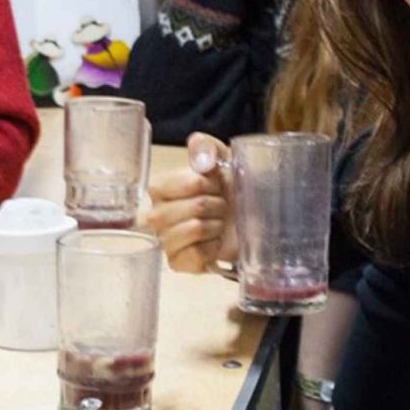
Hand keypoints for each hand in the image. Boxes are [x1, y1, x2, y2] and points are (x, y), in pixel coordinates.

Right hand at [145, 132, 235, 272]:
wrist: (252, 217)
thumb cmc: (232, 185)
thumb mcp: (224, 156)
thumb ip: (206, 147)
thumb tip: (201, 161)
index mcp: (160, 188)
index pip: (169, 185)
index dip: (199, 184)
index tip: (215, 183)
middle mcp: (156, 214)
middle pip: (184, 209)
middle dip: (212, 205)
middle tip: (222, 205)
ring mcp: (166, 240)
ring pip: (190, 230)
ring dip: (214, 225)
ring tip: (220, 223)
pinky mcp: (178, 263)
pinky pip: (194, 255)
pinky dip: (212, 248)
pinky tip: (216, 243)